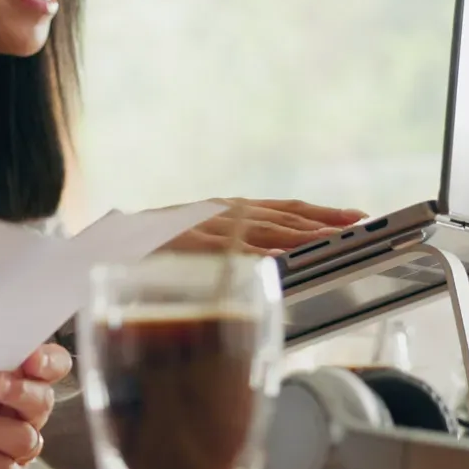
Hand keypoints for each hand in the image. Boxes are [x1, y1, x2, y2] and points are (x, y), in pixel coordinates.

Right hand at [166, 198, 367, 255]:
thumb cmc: (158, 249)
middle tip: (362, 230)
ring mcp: (207, 228)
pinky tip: (282, 259)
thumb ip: (240, 244)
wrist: (107, 246)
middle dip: (323, 223)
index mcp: (230, 211)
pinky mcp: (189, 244)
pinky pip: (230, 250)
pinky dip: (258, 253)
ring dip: (302, 235)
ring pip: (264, 229)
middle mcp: (223, 213)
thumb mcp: (203, 238)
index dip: (323, 212)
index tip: (360, 218)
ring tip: (335, 240)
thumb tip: (284, 259)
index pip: (286, 209)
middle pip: (283, 217)